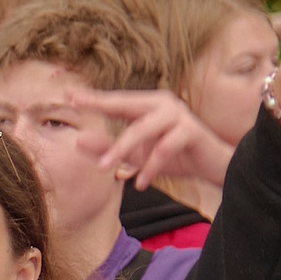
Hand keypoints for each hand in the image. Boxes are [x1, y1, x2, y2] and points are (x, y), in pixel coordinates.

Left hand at [74, 88, 235, 190]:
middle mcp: (161, 103)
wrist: (212, 166)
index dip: (93, 99)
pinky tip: (141, 183)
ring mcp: (177, 114)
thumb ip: (107, 148)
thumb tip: (78, 141)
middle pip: (125, 105)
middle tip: (76, 111)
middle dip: (100, 107)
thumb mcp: (135, 155)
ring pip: (142, 129)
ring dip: (122, 150)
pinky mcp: (191, 130)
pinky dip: (150, 167)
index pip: (115, 100)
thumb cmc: (172, 157)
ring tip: (105, 169)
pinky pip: (164, 148)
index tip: (68, 96)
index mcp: (147, 105)